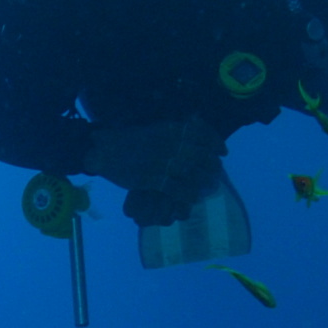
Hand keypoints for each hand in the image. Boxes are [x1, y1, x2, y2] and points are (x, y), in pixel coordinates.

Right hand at [86, 118, 215, 197]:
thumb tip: (193, 130)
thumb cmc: (128, 139)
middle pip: (202, 156)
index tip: (223, 152)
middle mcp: (170, 144)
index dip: (216, 143)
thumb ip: (173, 132)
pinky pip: (178, 189)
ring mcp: (163, 162)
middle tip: (217, 174)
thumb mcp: (154, 129)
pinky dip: (188, 195)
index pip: (202, 134)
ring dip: (205, 182)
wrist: (104, 149)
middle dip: (213, 166)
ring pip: (193, 173)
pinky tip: (193, 198)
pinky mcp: (154, 179)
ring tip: (209, 188)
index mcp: (170, 129)